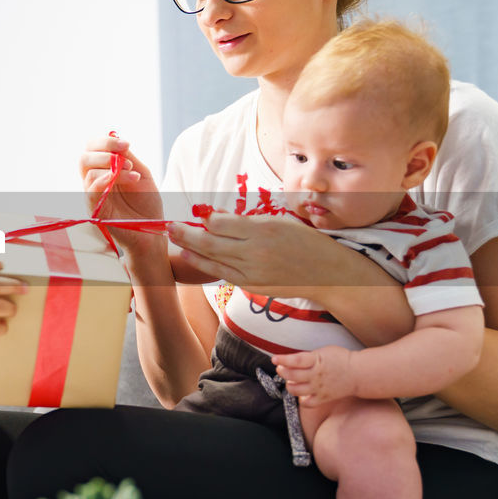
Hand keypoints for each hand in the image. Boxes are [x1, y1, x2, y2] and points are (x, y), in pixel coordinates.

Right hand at [78, 134, 163, 256]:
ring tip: (132, 174)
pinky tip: (125, 177)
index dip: (105, 142)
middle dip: (104, 148)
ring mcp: (93, 197)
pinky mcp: (95, 211)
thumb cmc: (147, 205)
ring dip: (112, 165)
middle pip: (84, 157)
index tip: (126, 144)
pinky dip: (106, 178)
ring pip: (88, 170)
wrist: (153, 233)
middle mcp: (95, 183)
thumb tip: (115, 137)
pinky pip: (91, 190)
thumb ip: (127, 158)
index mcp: (104, 172)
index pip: (92, 150)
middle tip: (125, 152)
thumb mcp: (141, 174)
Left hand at [167, 211, 339, 296]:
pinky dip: (205, 264)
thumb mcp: (280, 221)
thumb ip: (246, 221)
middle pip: (210, 242)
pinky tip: (192, 257)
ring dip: (190, 249)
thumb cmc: (306, 242)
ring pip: (212, 260)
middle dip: (186, 233)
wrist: (327, 274)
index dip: (205, 217)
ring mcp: (252, 272)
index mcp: (264, 229)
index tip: (194, 212)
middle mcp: (255, 252)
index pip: (222, 222)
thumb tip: (215, 217)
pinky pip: (222, 273)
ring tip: (174, 240)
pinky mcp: (251, 286)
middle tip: (169, 226)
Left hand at [274, 346, 357, 406]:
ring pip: (296, 390)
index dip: (283, 360)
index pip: (296, 360)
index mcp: (317, 360)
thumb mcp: (323, 351)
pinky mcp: (323, 398)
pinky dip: (301, 399)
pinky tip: (301, 393)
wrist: (358, 373)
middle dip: (282, 371)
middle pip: (293, 375)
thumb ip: (308, 356)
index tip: (274, 359)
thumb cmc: (340, 359)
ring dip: (289, 385)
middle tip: (280, 368)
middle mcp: (316, 375)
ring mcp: (319, 388)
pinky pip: (307, 403)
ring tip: (290, 381)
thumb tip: (290, 360)